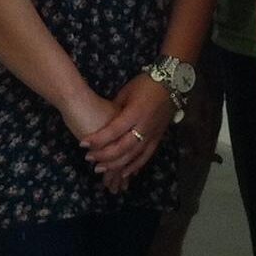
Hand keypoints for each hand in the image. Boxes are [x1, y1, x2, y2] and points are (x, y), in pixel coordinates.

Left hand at [83, 74, 175, 192]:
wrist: (172, 83)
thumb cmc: (145, 84)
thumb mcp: (126, 92)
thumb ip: (115, 110)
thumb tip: (103, 124)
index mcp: (134, 112)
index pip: (113, 130)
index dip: (98, 139)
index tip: (83, 144)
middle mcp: (144, 126)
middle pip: (122, 147)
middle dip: (104, 155)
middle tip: (89, 158)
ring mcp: (153, 134)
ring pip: (133, 155)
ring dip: (116, 164)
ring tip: (100, 169)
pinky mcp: (158, 138)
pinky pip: (146, 156)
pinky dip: (134, 166)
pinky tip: (123, 173)